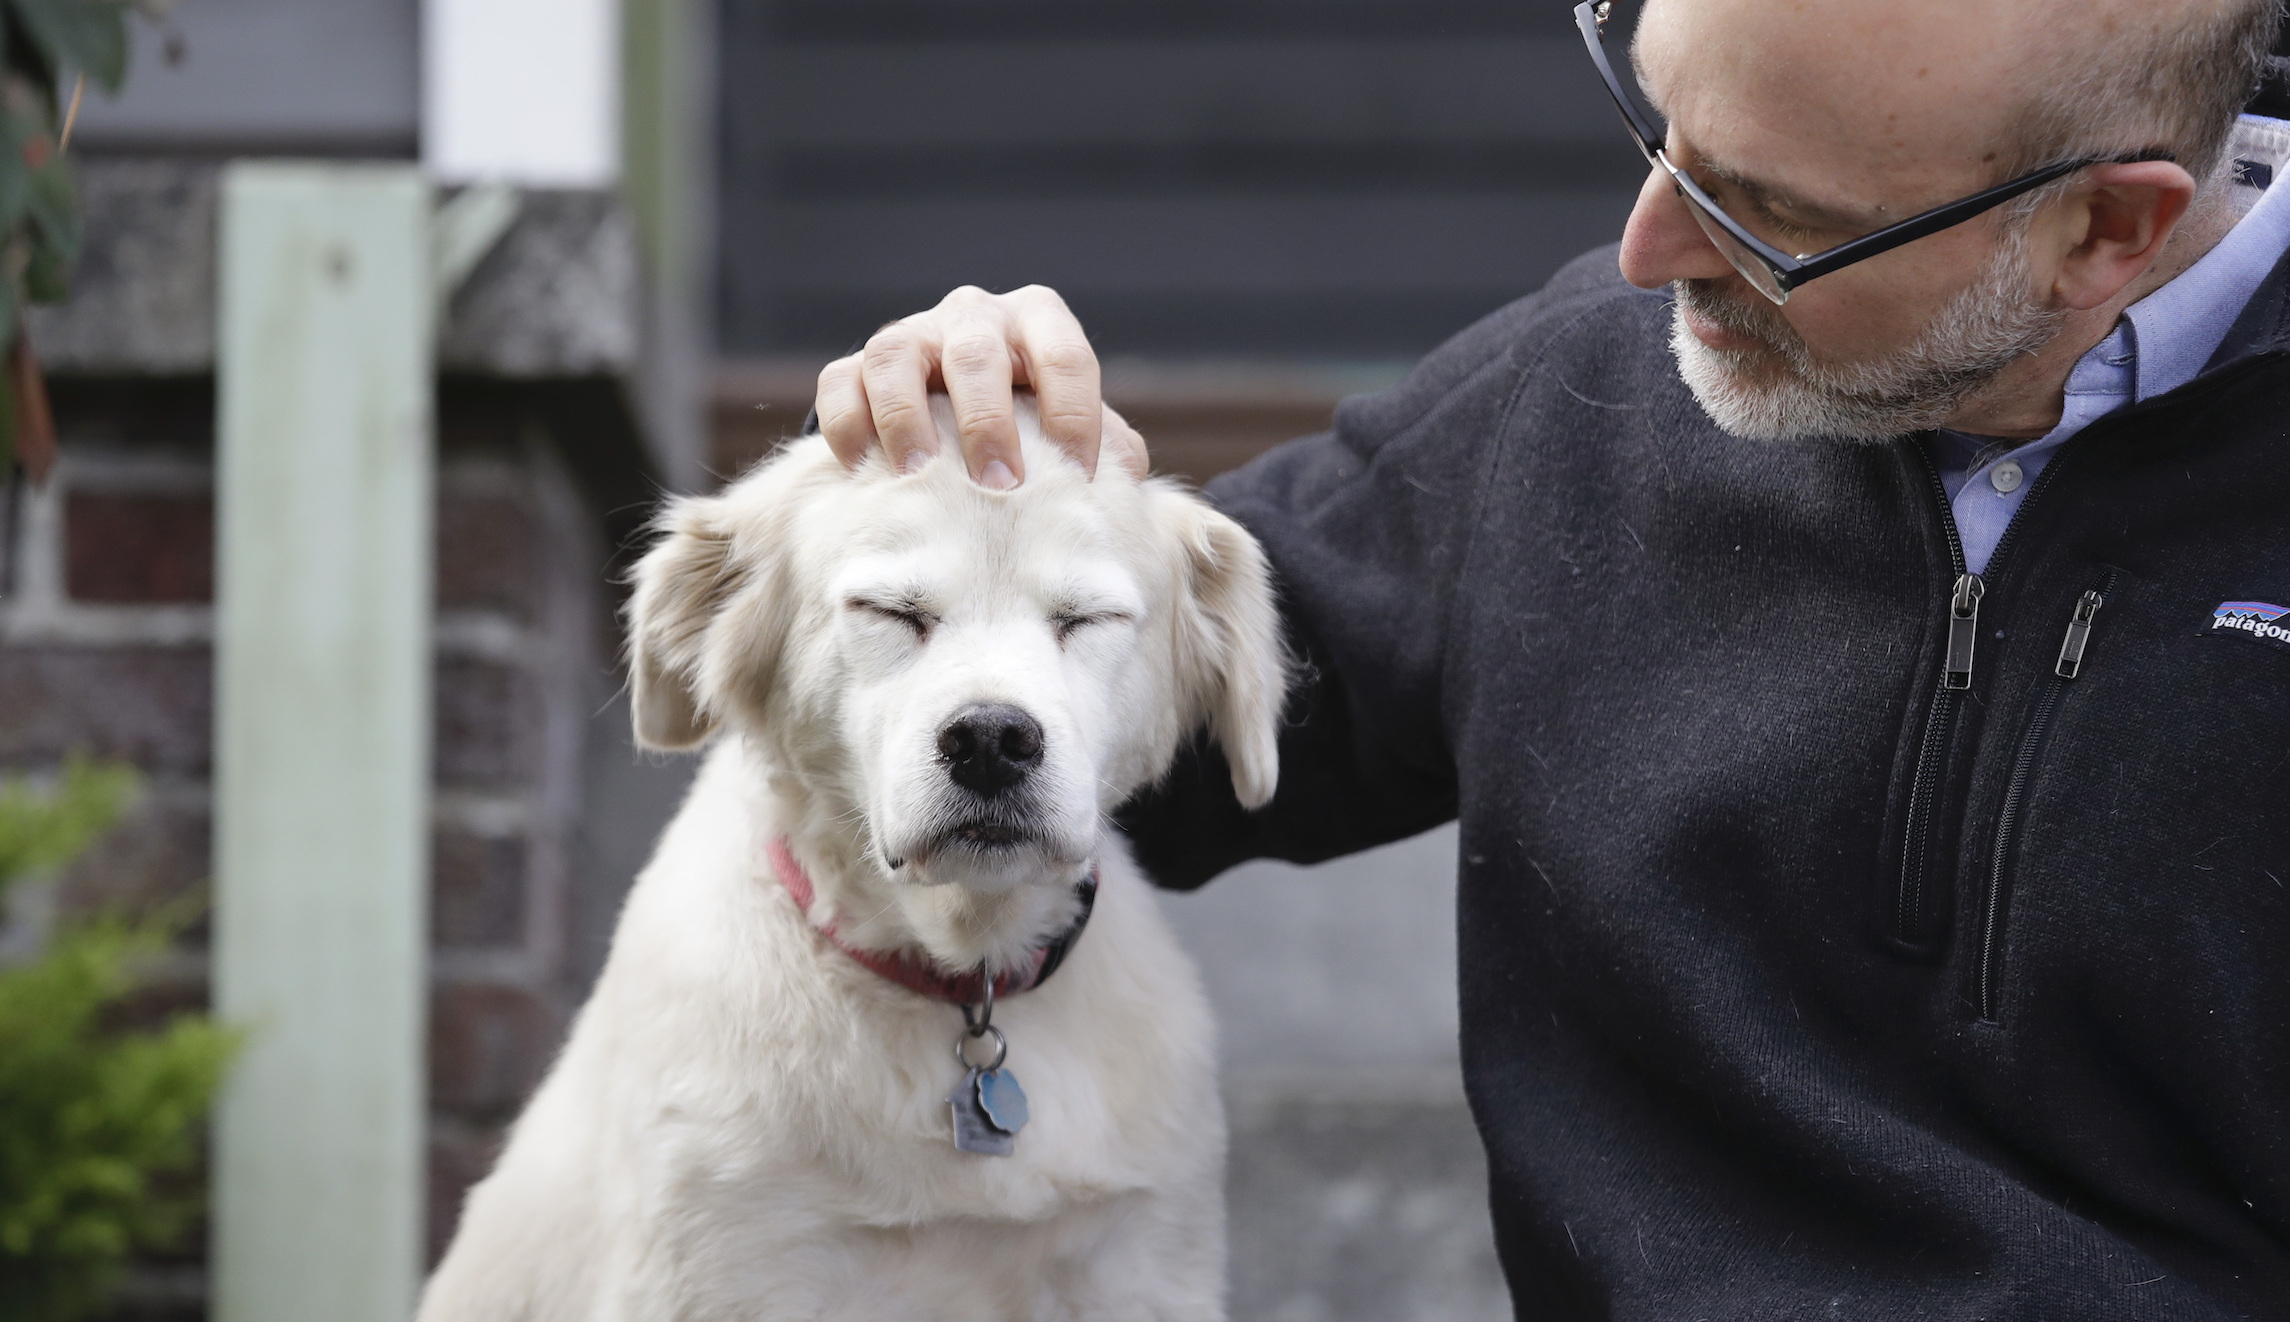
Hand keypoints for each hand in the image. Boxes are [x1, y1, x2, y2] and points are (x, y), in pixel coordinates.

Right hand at [815, 285, 1147, 485]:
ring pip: (895, 356)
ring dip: (906, 418)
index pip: (1064, 356)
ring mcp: (910, 334)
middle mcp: (973, 315)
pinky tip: (862, 469)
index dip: (1076, 415)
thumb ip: (1106, 444)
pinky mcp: (855, 365)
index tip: (1080, 476)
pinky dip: (848, 424)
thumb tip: (1122, 476)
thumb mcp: (1073, 422)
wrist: (959, 412)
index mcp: (1039, 321)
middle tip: (1001, 485)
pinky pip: (840, 382)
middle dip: (988, 421)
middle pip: (976, 353)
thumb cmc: (1035, 421)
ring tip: (918, 476)